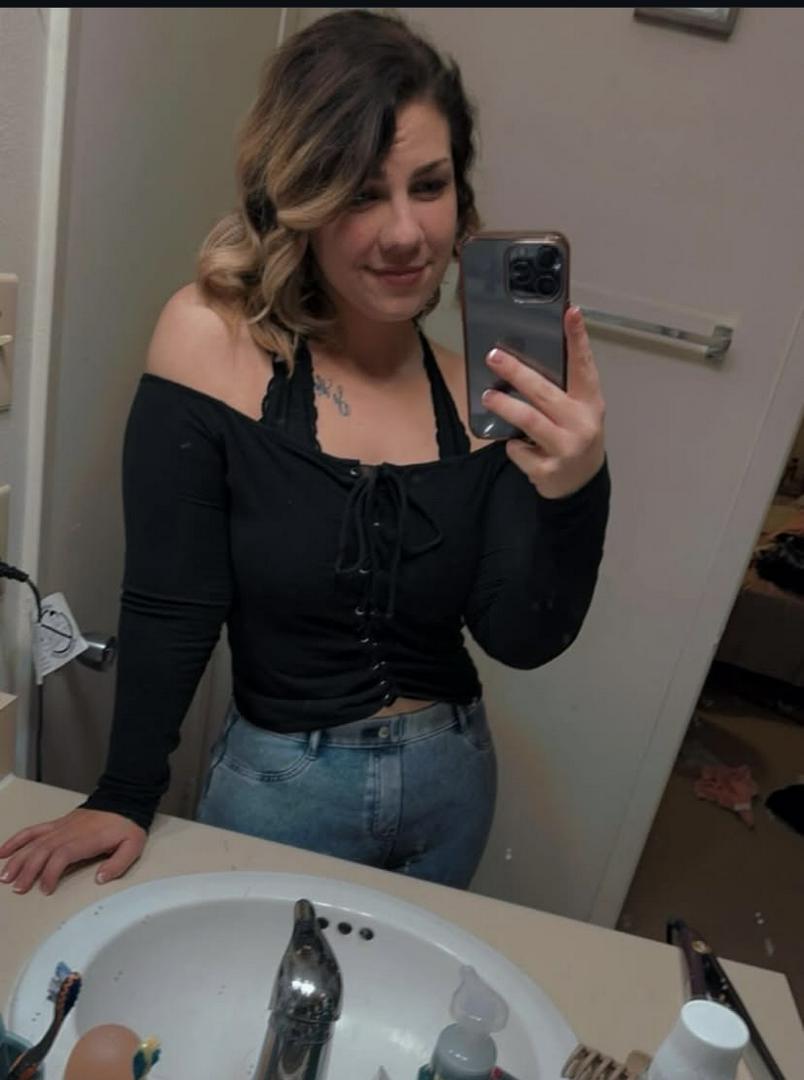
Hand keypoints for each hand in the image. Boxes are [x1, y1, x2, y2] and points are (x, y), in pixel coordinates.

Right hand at [0, 808, 145, 895]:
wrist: (124, 799)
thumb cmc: (127, 824)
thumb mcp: (132, 845)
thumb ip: (118, 864)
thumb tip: (100, 879)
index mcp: (88, 839)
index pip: (62, 855)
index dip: (50, 872)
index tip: (45, 889)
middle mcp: (70, 831)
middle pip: (43, 850)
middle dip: (28, 870)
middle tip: (18, 889)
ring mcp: (62, 827)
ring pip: (35, 842)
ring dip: (19, 858)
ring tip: (5, 876)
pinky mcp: (58, 824)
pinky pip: (34, 830)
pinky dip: (17, 840)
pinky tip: (4, 851)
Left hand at [482, 306, 605, 498]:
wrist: (580, 483)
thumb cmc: (573, 435)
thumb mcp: (577, 410)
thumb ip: (561, 389)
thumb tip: (524, 356)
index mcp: (590, 403)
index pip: (584, 365)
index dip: (578, 338)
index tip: (570, 312)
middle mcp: (582, 423)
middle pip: (544, 392)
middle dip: (516, 372)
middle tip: (494, 357)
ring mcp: (566, 448)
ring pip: (529, 420)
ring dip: (504, 406)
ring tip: (488, 397)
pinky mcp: (549, 470)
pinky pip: (519, 450)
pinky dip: (513, 446)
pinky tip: (518, 446)